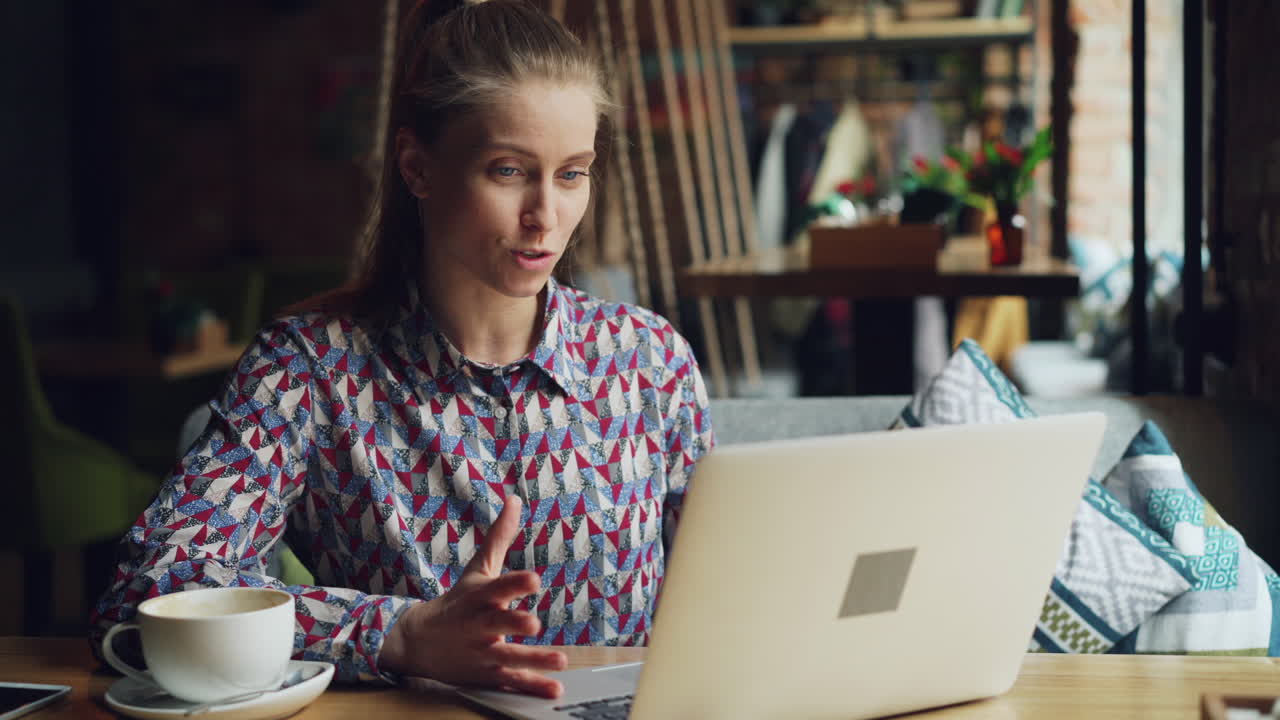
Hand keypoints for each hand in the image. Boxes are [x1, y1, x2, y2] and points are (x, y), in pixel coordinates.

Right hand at [377, 495, 567, 696]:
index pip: (498, 587)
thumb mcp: (477, 570)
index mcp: (480, 597)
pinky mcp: (488, 675)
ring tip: (559, 660)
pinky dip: (533, 687)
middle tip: (534, 623)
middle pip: (499, 623)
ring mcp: (483, 652)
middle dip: (514, 623)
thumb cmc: (456, 602)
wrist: (417, 642)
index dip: (515, 583)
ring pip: (509, 657)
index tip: (533, 579)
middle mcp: (480, 625)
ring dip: (533, 660)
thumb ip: (499, 538)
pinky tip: (554, 689)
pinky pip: (512, 682)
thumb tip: (515, 500)